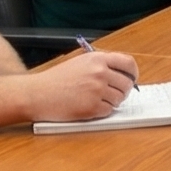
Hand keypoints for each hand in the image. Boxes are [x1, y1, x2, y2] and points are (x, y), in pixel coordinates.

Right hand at [25, 51, 139, 120]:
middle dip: (122, 90)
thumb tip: (122, 74)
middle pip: (127, 84)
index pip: (129, 63)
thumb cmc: (56, 80)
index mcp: (98, 59)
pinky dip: (102, 111)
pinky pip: (109, 111)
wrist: (37, 94)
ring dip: (112, 101)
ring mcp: (97, 91)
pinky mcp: (92, 108)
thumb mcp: (80, 63)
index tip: (132, 79)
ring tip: (96, 99)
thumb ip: (101, 65)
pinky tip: (89, 107)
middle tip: (113, 94)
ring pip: (119, 99)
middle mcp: (100, 73)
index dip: (133, 73)